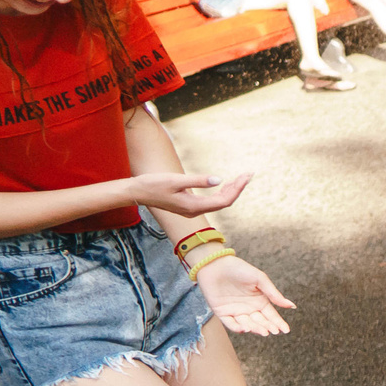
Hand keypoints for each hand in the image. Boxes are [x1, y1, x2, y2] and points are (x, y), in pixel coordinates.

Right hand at [132, 171, 251, 217]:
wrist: (136, 192)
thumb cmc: (153, 184)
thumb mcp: (176, 180)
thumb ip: (198, 180)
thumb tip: (219, 180)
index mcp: (193, 206)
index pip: (224, 200)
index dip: (237, 189)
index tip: (246, 176)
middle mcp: (194, 211)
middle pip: (224, 202)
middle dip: (237, 188)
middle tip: (248, 174)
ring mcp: (191, 210)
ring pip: (218, 202)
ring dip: (230, 190)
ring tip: (241, 178)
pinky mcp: (188, 206)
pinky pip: (211, 202)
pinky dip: (221, 193)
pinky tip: (226, 185)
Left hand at [191, 255, 293, 336]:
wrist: (215, 264)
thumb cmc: (239, 269)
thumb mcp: (260, 279)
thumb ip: (274, 294)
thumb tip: (292, 306)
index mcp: (259, 300)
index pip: (271, 315)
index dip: (278, 323)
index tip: (286, 330)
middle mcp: (248, 308)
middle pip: (260, 321)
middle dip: (268, 327)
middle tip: (274, 331)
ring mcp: (235, 311)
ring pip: (247, 324)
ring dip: (255, 329)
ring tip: (263, 331)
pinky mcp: (222, 313)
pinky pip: (231, 323)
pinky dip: (237, 328)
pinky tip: (246, 329)